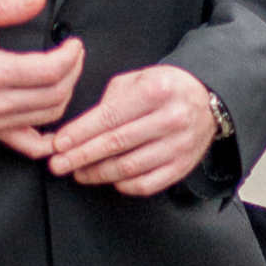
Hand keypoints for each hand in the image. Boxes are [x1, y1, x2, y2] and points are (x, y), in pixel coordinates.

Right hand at [0, 0, 81, 158]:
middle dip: (73, 72)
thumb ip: (5, 6)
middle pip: (56, 93)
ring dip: (66, 94)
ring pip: (50, 114)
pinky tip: (57, 124)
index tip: (74, 44)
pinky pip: (30, 146)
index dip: (71, 57)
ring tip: (66, 74)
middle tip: (74, 56)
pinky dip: (51, 140)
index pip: (50, 70)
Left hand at [42, 64, 219, 194]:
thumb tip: (79, 131)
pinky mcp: (183, 166)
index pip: (109, 118)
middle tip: (58, 164)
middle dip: (81, 156)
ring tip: (78, 172)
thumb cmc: (164, 88)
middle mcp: (170, 119)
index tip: (58, 144)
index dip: (79, 133)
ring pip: (128, 168)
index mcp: (156, 92)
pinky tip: (109, 179)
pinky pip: (147, 184)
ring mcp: (179, 145)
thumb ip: (109, 101)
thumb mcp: (136, 79)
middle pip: (115, 144)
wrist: (208, 99)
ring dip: (97, 173)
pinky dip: (123, 185)